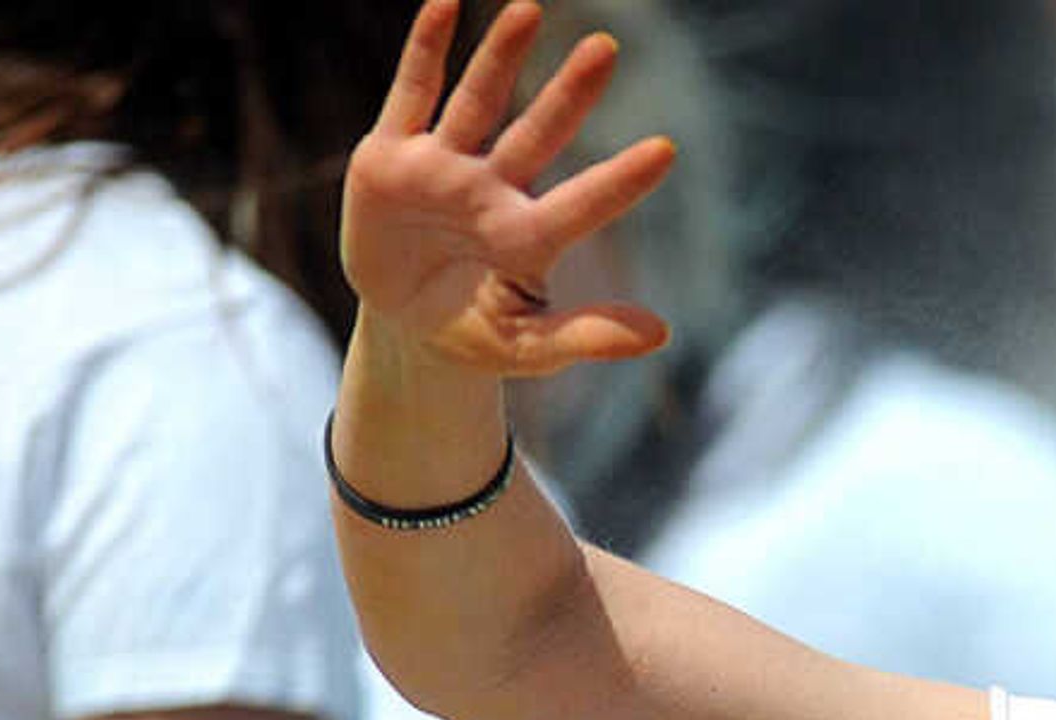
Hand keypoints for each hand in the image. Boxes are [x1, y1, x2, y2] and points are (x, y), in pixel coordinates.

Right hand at [342, 0, 677, 379]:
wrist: (403, 328)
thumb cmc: (475, 334)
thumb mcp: (527, 348)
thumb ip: (586, 338)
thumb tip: (662, 335)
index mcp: (527, 238)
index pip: (582, 206)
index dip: (619, 181)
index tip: (665, 150)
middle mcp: (492, 190)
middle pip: (536, 135)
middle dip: (567, 95)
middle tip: (606, 48)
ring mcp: (442, 167)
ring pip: (476, 103)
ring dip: (500, 57)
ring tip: (530, 10)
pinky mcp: (390, 156)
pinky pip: (412, 93)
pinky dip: (426, 48)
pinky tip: (445, 2)